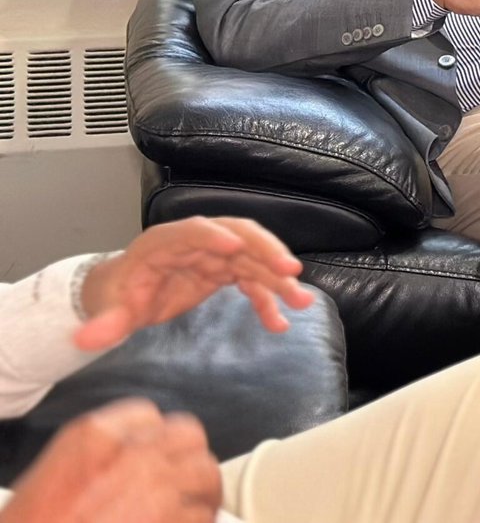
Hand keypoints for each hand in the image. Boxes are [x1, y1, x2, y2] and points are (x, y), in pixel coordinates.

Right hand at [1, 399, 220, 522]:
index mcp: (93, 436)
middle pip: (187, 436)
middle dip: (186, 459)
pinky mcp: (171, 521)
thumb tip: (131, 458)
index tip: (153, 459)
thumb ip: (97, 458)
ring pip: (206, 472)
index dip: (153, 440)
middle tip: (182, 483)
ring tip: (193, 510)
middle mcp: (131, 452)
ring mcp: (156, 487)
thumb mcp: (48, 480)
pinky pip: (200, 515)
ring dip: (201, 493)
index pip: (148, 416)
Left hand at [76, 217, 313, 351]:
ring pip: (255, 259)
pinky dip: (268, 300)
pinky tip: (280, 323)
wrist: (126, 294)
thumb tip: (86, 339)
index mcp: (164, 242)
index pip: (193, 231)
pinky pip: (253, 282)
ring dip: (279, 278)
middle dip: (266, 251)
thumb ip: (104, 324)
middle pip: (238, 237)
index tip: (235, 247)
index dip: (213, 236)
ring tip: (302, 300)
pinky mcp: (226, 272)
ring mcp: (216, 256)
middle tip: (290, 270)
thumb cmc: (117, 294)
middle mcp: (198, 242)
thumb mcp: (109, 309)